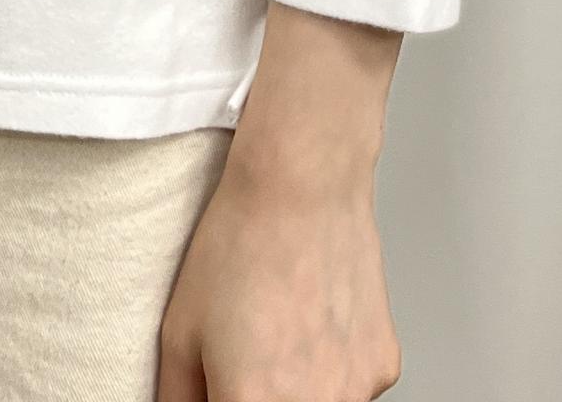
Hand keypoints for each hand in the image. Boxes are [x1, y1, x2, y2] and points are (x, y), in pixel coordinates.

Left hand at [156, 0, 403, 399]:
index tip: (218, 382)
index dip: (220, 399)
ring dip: (292, 387)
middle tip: (241, 353)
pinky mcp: (383, 367)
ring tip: (274, 328)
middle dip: (253, 394)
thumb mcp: (179, 331)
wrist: (302, 182)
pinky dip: (326, 368)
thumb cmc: (239, 243)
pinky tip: (308, 316)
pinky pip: (348, 386)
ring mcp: (357, 392)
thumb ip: (177, 397)